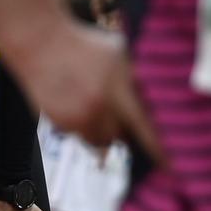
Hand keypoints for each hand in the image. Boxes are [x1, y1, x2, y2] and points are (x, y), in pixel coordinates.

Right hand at [17, 20, 163, 163]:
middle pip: (119, 138)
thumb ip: (134, 77)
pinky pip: (77, 133)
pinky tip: (77, 101)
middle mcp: (96, 111)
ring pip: (97, 140)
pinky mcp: (57, 122)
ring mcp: (75, 119)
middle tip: (121, 116)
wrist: (39, 43)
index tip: (171, 168)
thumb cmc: (82, 44)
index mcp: (117, 92)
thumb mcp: (118, 54)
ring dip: (101, 131)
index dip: (159, 151)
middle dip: (123, 130)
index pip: (144, 129)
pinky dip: (81, 124)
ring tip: (96, 108)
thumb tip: (153, 96)